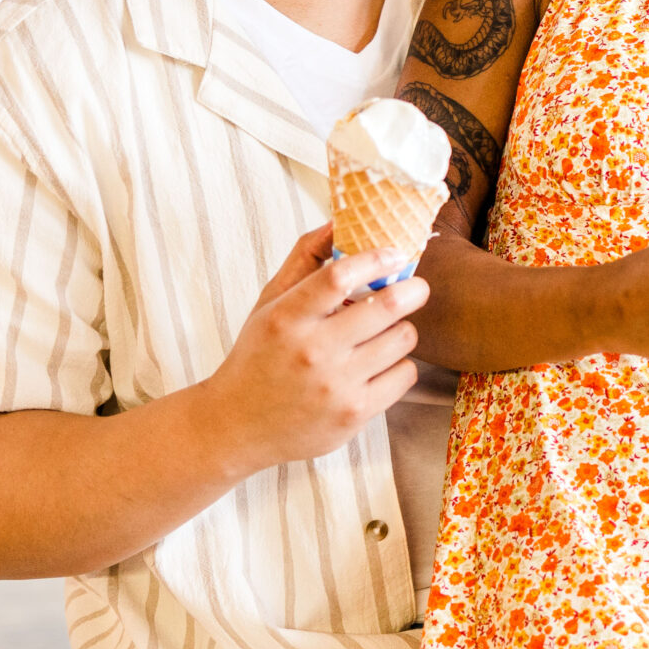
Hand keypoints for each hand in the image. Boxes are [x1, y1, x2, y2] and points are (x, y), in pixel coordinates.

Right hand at [202, 224, 427, 471]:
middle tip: (414, 286)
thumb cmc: (257, 357)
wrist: (234, 427)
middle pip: (388, 306)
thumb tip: (339, 221)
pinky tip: (380, 364)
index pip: (340, 276)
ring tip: (386, 331)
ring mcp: (336, 386)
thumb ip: (304, 259)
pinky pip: (406, 374)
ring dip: (402, 329)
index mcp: (286, 318)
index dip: (376, 258)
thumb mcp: (269, 304)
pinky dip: (400, 364)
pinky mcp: (355, 414)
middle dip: (412, 289)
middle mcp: (312, 352)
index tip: (394, 253)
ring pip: (403, 339)